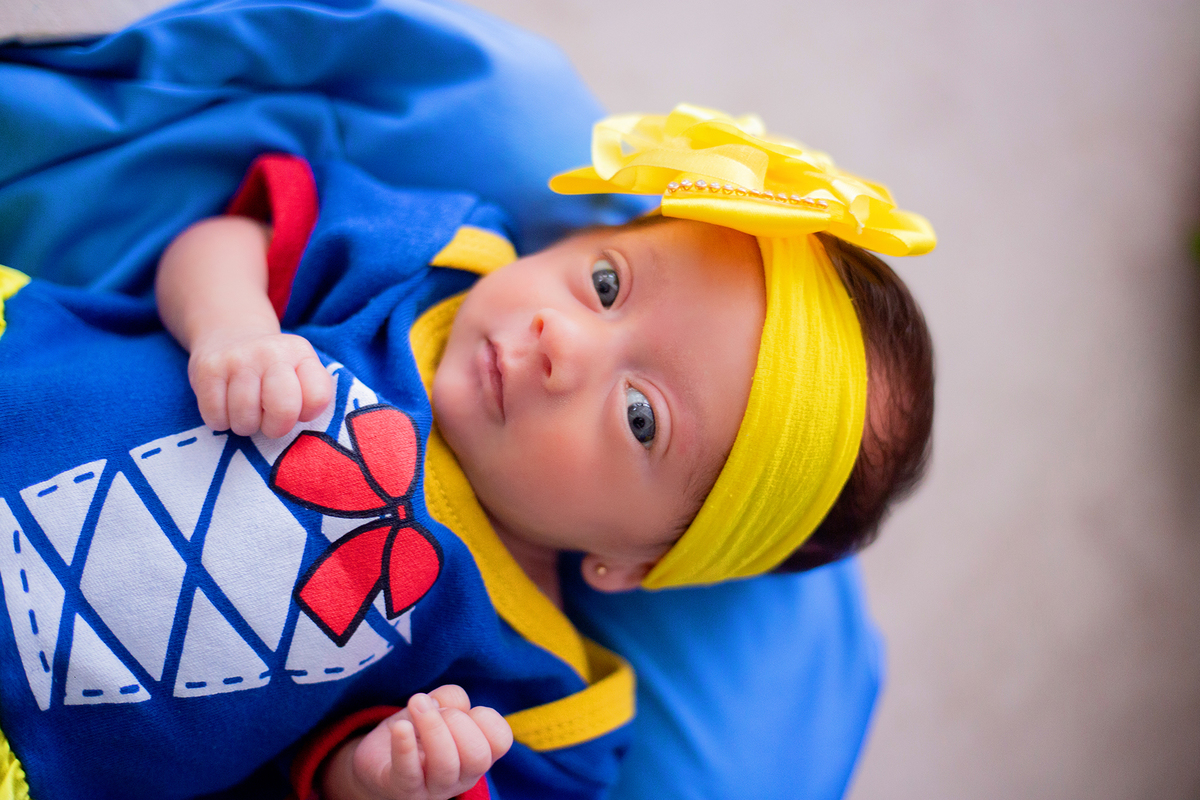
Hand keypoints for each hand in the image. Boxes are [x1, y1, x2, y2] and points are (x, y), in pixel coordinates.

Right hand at [188, 329, 332, 437]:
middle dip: (276, 427)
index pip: (318, 397)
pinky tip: (225, 405)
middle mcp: (272, 351)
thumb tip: (304, 426)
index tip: (297, 408)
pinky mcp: (208, 368)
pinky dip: (220, 421)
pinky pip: (216, 417)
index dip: (307, 414)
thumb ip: (310, 396)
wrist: (230, 335)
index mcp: (301, 353)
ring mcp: (238, 358)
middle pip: (284, 409)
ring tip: (246, 410)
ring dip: (245, 425)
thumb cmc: (273, 371)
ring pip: (245, 419)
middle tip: (268, 420)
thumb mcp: (300, 373)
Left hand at [336, 685, 512, 799]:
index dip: (485, 716)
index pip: (500, 740)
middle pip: (478, 756)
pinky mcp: (400, 789)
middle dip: (458, 722)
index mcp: (475, 756)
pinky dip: (405, 747)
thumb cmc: (416, 734)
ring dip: (432, 726)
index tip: (460, 708)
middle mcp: (460, 777)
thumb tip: (442, 703)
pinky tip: (401, 727)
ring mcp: (431, 788)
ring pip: (446, 766)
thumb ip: (449, 697)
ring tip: (416, 704)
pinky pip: (407, 773)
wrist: (377, 761)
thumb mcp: (436, 708)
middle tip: (435, 709)